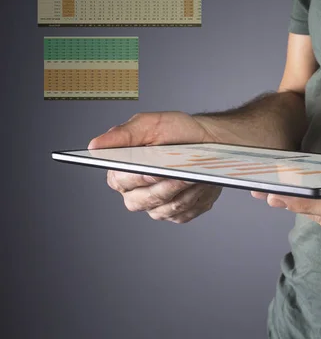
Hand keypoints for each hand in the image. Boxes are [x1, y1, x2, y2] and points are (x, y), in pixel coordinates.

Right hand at [89, 111, 222, 223]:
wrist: (207, 141)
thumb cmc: (177, 132)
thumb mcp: (151, 124)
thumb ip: (123, 134)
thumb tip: (94, 145)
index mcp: (122, 171)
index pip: (122, 180)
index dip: (139, 177)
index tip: (154, 171)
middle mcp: (136, 193)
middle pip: (144, 200)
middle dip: (167, 186)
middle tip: (184, 174)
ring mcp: (157, 206)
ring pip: (166, 208)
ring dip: (185, 191)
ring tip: (198, 175)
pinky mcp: (177, 214)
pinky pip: (184, 213)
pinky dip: (196, 198)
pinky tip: (203, 184)